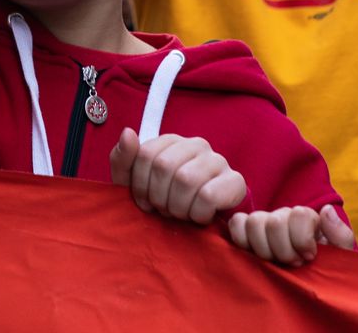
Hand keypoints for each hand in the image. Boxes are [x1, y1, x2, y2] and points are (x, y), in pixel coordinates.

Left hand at [108, 129, 246, 224]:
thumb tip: (128, 132)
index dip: (140, 186)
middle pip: (164, 166)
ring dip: (177, 207)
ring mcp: (217, 160)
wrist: (201, 225)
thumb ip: (122, 159)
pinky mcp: (234, 181)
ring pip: (186, 180)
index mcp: (170, 140)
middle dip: (159, 198)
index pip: (145, 154)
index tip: (145, 202)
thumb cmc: (164, 200)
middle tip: (165, 210)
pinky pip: (208, 196)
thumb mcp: (133, 184)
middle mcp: (195, 144)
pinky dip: (197, 213)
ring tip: (181, 214)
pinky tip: (199, 216)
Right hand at [227, 204, 353, 267]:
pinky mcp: (246, 234)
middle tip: (293, 264)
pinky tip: (254, 255)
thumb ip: (340, 235)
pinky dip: (241, 238)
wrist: (311, 286)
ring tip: (275, 264)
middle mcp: (284, 216)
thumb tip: (326, 210)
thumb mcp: (341, 256)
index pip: (298, 214)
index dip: (302, 239)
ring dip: (264, 248)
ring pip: (253, 222)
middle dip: (283, 249)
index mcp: (307, 218)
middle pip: (274, 221)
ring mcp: (264, 224)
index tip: (309, 256)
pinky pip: (236, 224)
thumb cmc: (327, 271)